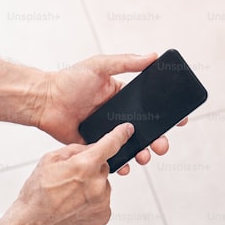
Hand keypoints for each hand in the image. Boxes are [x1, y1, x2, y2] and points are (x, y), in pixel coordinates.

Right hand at [13, 123, 134, 224]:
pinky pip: (102, 201)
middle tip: (70, 179)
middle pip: (103, 167)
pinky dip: (92, 202)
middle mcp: (97, 184)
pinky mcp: (104, 216)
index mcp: (84, 166)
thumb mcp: (48, 161)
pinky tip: (75, 206)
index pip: (110, 145)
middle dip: (90, 169)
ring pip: (103, 185)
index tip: (126, 130)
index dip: (120, 135)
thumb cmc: (37, 195)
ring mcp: (102, 202)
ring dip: (92, 186)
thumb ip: (74, 150)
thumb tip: (90, 148)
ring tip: (70, 196)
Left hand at [34, 54, 188, 174]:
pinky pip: (109, 157)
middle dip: (158, 140)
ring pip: (130, 146)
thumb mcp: (99, 66)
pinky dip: (119, 164)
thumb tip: (153, 56)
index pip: (149, 107)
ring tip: (146, 157)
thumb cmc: (68, 81)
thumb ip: (126, 62)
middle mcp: (116, 116)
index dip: (166, 115)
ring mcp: (105, 132)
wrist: (44, 101)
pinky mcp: (92, 146)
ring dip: (142, 153)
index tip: (180, 121)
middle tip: (163, 146)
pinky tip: (126, 167)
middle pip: (144, 131)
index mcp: (121, 97)